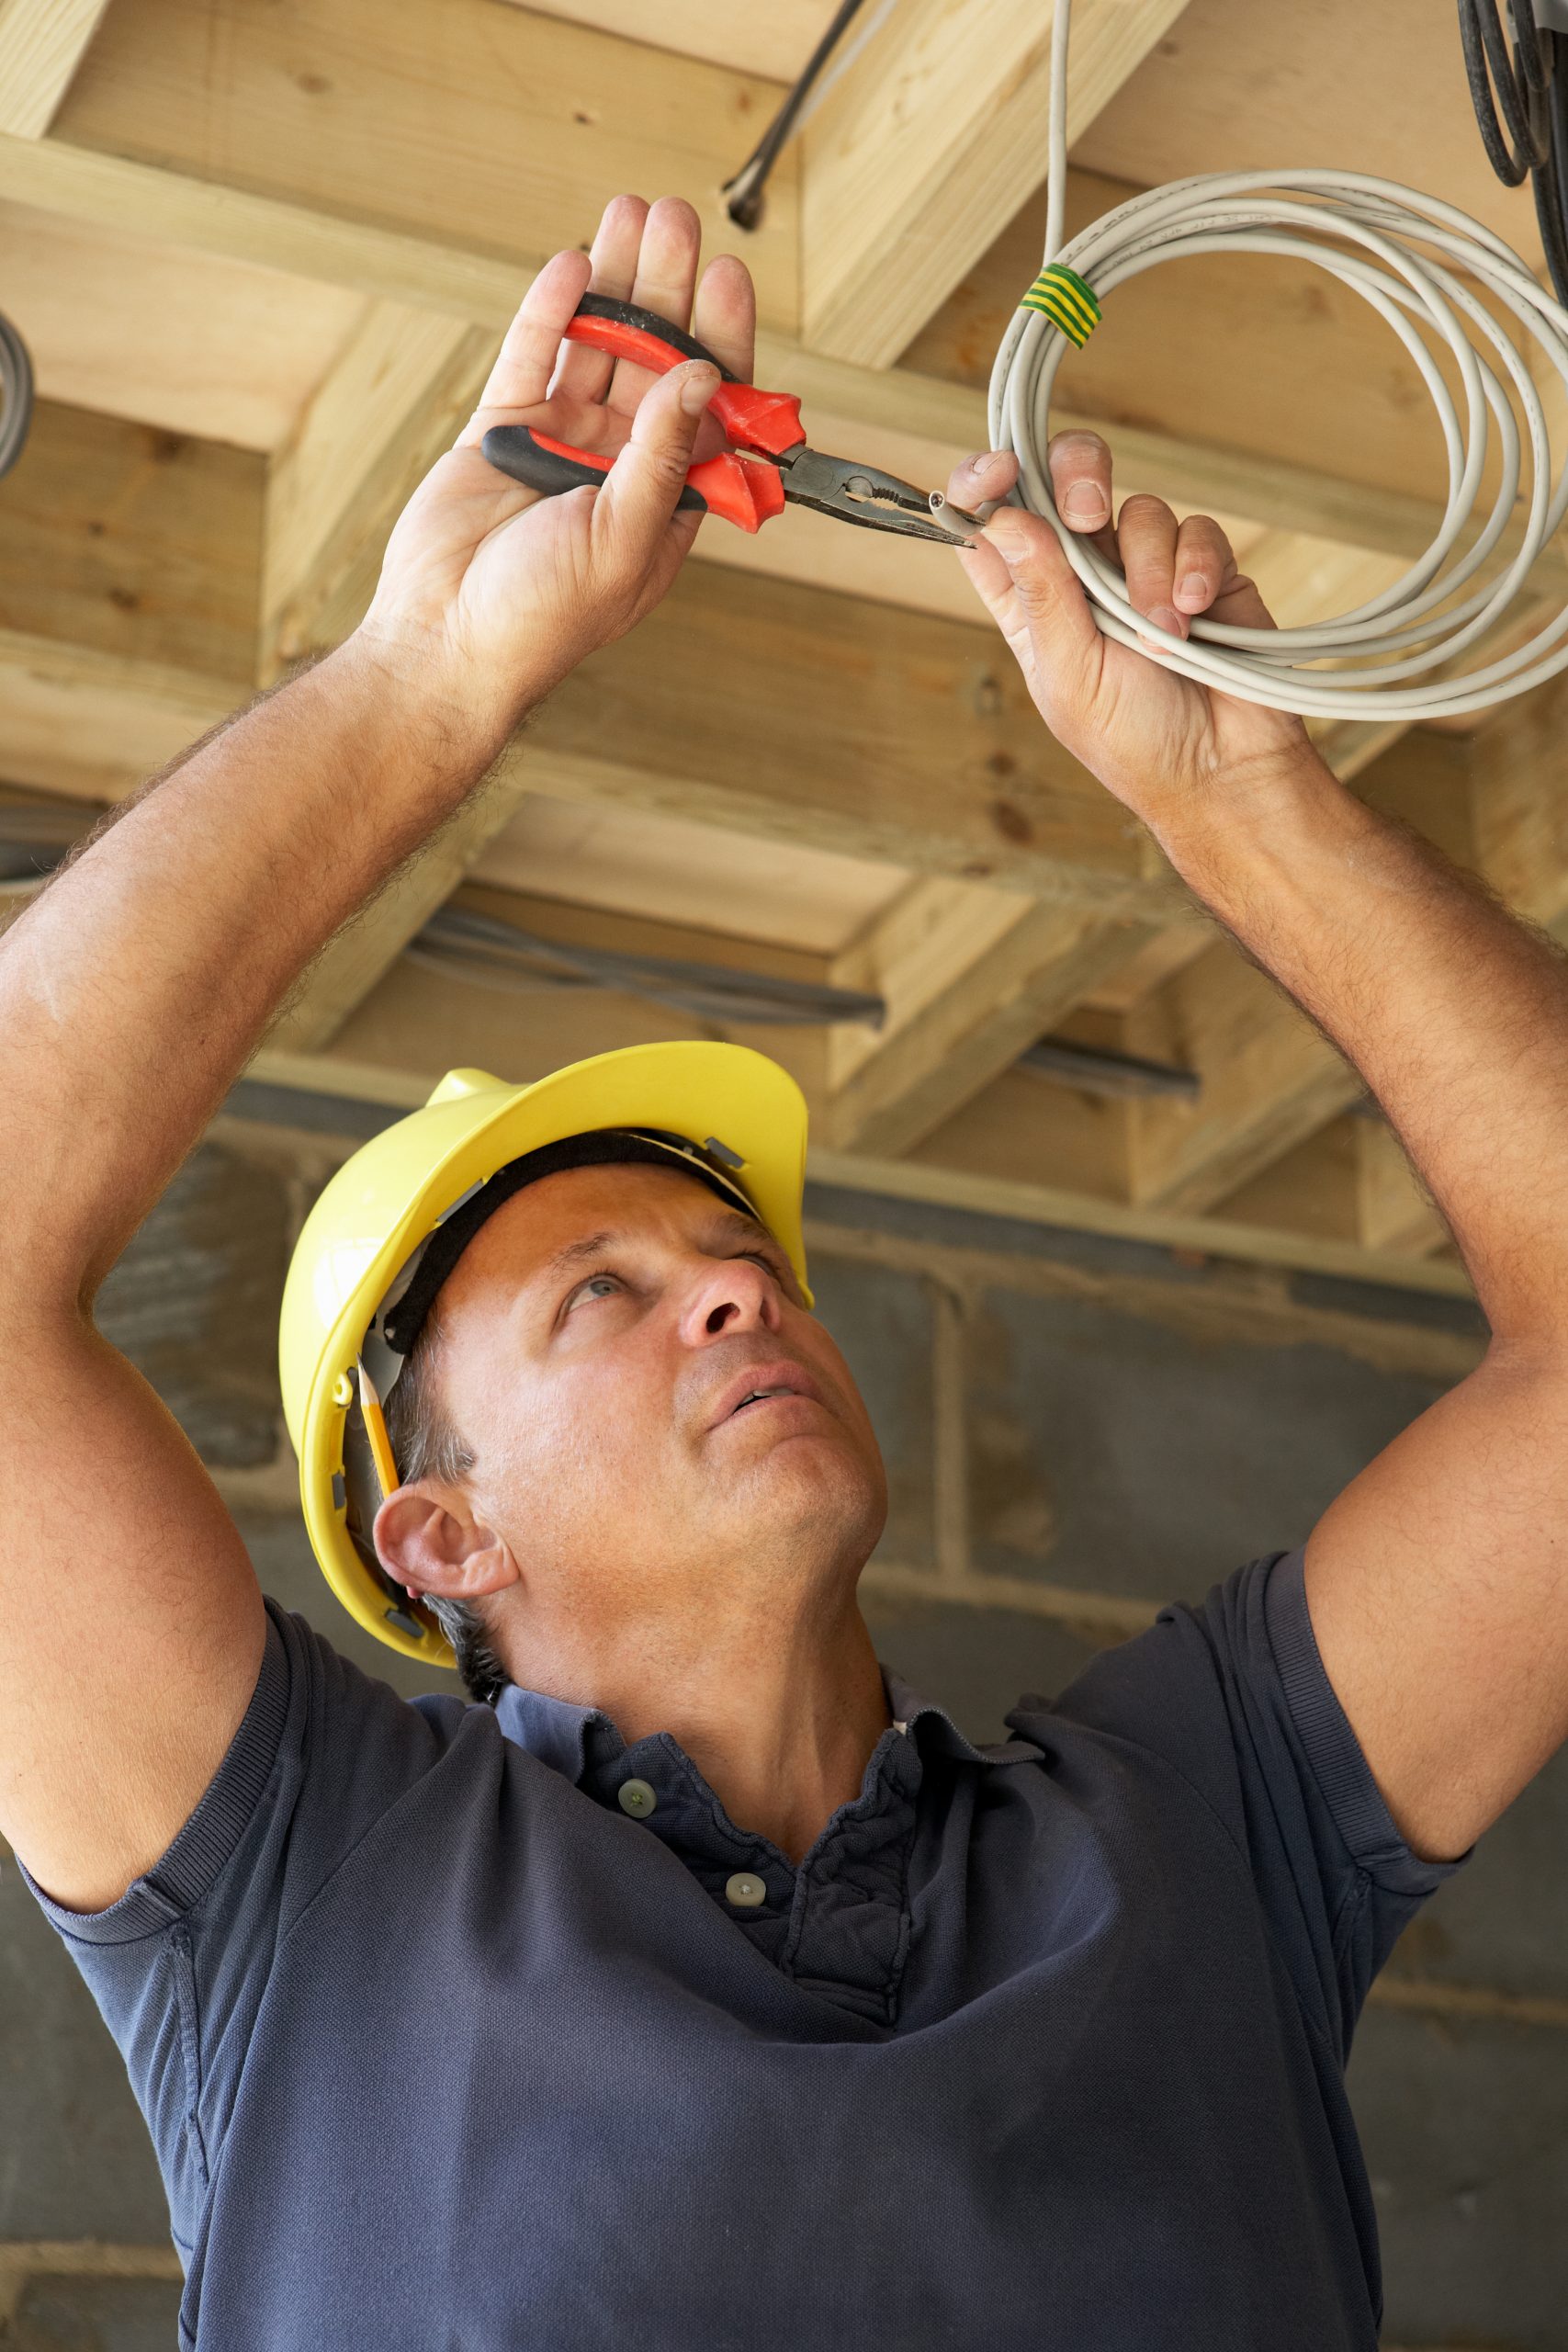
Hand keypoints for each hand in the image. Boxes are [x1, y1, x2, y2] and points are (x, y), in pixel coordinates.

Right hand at [358, 195, 753, 746]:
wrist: (446, 643)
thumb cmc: (540, 620)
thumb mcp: (622, 539)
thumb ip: (662, 456)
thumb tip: (701, 377)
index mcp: (666, 501)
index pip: (707, 404)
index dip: (719, 338)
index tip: (727, 276)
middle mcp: (621, 465)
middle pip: (657, 359)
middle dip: (670, 287)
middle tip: (678, 219)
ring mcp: (562, 443)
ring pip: (598, 346)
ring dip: (618, 282)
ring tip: (630, 211)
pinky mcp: (504, 430)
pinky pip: (534, 356)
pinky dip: (553, 311)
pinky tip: (574, 264)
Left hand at [948, 437, 1318, 835]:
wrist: (1223, 767)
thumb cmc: (1134, 740)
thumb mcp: (1070, 673)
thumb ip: (1043, 592)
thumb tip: (1005, 518)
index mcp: (1032, 604)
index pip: (992, 525)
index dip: (986, 485)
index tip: (998, 470)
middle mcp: (1083, 576)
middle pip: (1066, 484)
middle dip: (1078, 478)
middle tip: (1090, 512)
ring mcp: (1144, 567)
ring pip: (1138, 510)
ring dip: (1148, 567)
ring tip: (1161, 631)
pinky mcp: (1203, 566)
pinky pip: (1196, 529)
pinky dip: (1195, 565)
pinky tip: (1195, 611)